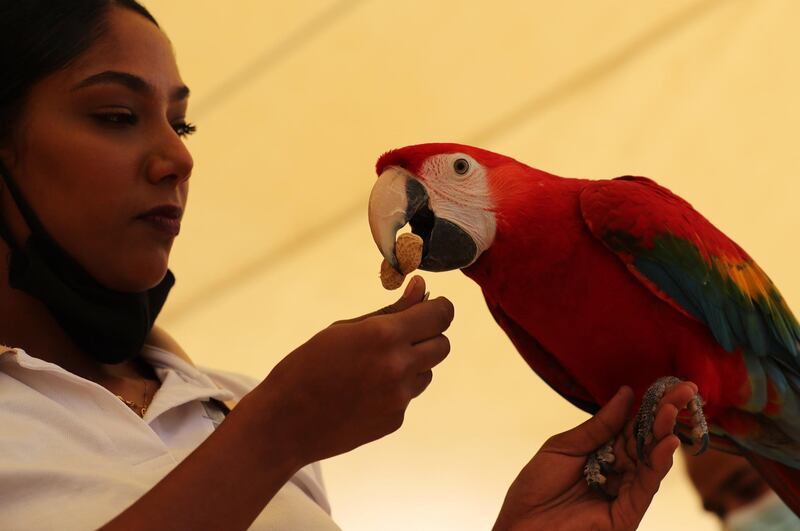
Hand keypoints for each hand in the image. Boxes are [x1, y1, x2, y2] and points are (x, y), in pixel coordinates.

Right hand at [249, 276, 453, 466]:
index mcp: (384, 335)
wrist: (286, 422)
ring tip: (373, 368)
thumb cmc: (307, 366)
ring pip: (428, 371)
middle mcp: (399, 366)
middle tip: (402, 336)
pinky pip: (409, 396)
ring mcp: (400, 397)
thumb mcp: (345, 329)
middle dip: (429, 336)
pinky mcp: (396, 420)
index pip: (441, 315)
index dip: (439, 309)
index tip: (431, 308)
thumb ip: (390, 311)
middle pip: (443, 345)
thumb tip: (421, 288)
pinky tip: (363, 392)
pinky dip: (395, 390)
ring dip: (413, 365)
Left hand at [493, 383, 697, 530]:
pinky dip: (658, 465)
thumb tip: (627, 394)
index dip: (650, 406)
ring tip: (673, 410)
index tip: (669, 385)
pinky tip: (668, 443)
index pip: (632, 426)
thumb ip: (599, 426)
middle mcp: (618, 471)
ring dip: (664, 434)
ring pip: (651, 461)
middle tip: (685, 390)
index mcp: (603, 452)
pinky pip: (646, 487)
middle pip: (647, 440)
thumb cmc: (536, 487)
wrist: (520, 526)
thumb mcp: (565, 447)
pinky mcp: (626, 514)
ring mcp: (624, 493)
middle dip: (666, 415)